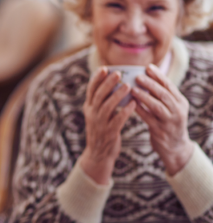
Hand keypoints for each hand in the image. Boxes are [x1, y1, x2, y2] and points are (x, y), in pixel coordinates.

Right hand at [80, 67, 135, 184]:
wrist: (98, 154)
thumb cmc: (101, 130)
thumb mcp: (96, 114)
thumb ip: (101, 100)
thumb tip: (110, 82)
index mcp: (89, 108)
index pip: (91, 90)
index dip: (96, 78)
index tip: (104, 67)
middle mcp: (92, 114)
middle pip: (99, 95)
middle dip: (108, 83)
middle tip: (118, 73)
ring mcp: (100, 124)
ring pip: (107, 107)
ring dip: (117, 95)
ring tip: (128, 86)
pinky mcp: (109, 133)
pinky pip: (117, 120)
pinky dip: (125, 111)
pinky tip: (134, 104)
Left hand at [131, 64, 193, 174]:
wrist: (175, 147)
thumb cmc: (168, 123)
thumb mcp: (171, 108)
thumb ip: (162, 96)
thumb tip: (145, 78)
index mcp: (181, 102)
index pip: (169, 85)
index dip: (158, 76)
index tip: (147, 67)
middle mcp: (178, 111)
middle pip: (164, 94)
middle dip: (151, 84)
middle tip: (138, 76)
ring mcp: (170, 121)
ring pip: (157, 106)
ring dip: (144, 96)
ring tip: (132, 89)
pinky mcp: (161, 131)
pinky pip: (148, 118)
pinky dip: (139, 110)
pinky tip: (130, 104)